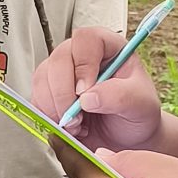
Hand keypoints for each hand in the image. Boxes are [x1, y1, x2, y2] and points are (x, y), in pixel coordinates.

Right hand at [32, 27, 162, 151]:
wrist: (127, 138)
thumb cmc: (138, 114)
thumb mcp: (142, 105)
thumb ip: (120, 97)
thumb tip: (88, 97)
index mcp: (108, 48)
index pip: (87, 39)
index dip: (84, 63)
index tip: (86, 90)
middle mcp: (82, 56)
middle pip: (59, 59)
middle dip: (64, 92)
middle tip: (79, 116)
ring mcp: (63, 72)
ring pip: (43, 78)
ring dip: (55, 106)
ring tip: (77, 125)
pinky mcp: (49, 92)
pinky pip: (36, 98)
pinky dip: (48, 116)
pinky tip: (68, 127)